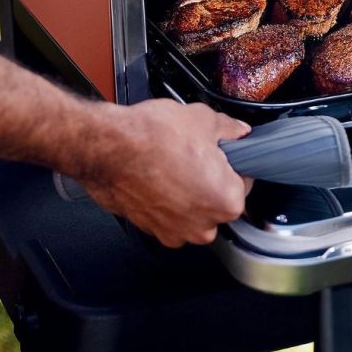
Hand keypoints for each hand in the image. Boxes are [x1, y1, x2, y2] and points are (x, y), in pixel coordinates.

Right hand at [73, 100, 251, 247]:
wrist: (106, 147)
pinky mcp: (150, 230)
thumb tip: (238, 132)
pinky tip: (158, 177)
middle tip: (195, 155)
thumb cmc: (152, 137)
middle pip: (219, 200)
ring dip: (188, 193)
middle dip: (211, 180)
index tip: (221, 154)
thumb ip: (229, 129)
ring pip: (194, 211)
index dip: (232, 163)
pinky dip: (166, 200)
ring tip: (174, 164)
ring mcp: (175, 231)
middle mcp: (204, 225)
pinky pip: (169, 216)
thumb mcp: (203, 120)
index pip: (245, 181)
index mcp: (227, 201)